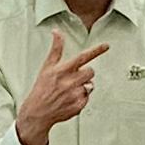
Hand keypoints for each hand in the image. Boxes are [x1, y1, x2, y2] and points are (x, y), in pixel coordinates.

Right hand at [14, 30, 101, 144]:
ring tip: (70, 89)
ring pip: (90, 85)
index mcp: (63, 70)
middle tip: (74, 78)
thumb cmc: (41, 89)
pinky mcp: (79, 105)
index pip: (83, 57)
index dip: (96, 50)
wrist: (38, 112)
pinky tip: (70, 98)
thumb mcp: (46, 67)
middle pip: (90, 72)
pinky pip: (87, 97)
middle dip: (85, 73)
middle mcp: (70, 82)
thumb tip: (57, 32)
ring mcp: (75, 94)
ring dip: (83, 85)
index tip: (106, 45)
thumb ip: (56, 49)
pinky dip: (81, 98)